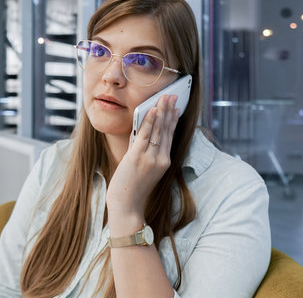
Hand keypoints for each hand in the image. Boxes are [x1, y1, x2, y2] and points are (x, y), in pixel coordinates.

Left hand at [106, 94, 179, 229]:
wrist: (127, 206)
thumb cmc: (132, 189)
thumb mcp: (144, 169)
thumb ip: (145, 152)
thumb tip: (143, 133)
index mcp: (164, 162)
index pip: (170, 136)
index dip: (173, 120)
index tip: (175, 107)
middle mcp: (161, 159)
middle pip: (167, 130)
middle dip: (169, 110)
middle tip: (173, 95)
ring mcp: (150, 158)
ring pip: (158, 130)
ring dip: (161, 111)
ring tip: (164, 97)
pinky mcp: (138, 157)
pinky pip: (145, 135)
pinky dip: (148, 121)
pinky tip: (152, 110)